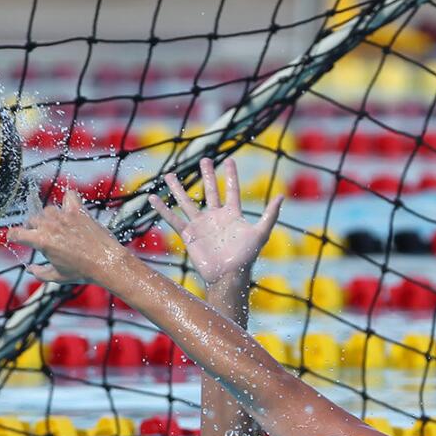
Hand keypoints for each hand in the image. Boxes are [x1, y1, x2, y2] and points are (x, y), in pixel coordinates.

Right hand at [7, 189, 130, 286]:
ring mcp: (64, 216)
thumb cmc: (82, 272)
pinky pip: (69, 196)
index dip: (12, 237)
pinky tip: (69, 208)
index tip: (15, 238)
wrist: (107, 263)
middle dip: (32, 228)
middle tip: (41, 237)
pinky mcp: (79, 211)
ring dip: (48, 218)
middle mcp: (50, 225)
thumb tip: (29, 269)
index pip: (16, 233)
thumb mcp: (57, 277)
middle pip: (31, 220)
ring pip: (47, 210)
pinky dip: (67, 200)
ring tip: (56, 228)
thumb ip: (39, 273)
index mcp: (41, 241)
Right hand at [149, 157, 284, 286]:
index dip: (231, 175)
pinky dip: (163, 209)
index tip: (229, 159)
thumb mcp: (260, 233)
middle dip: (207, 175)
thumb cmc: (246, 257)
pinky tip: (153, 198)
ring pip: (187, 202)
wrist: (227, 276)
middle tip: (204, 159)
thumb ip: (270, 214)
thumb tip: (282, 195)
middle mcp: (215, 217)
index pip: (231, 190)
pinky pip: (173, 219)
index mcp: (232, 214)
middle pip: (210, 190)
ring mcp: (201, 225)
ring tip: (169, 174)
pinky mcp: (188, 234)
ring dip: (178, 188)